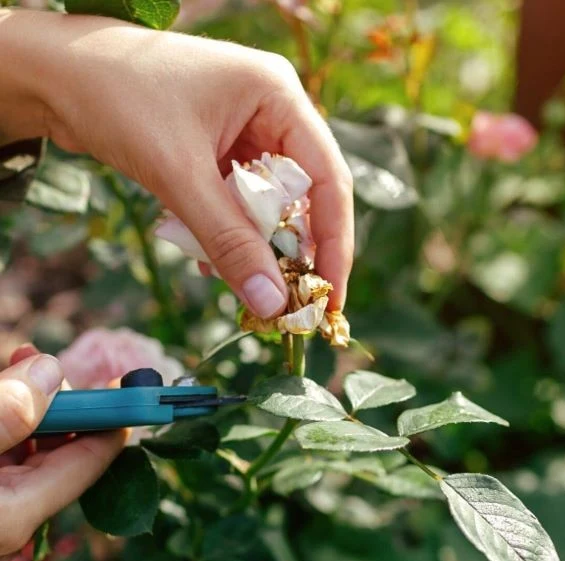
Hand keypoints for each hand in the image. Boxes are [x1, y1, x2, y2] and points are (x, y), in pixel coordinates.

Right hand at [0, 345, 125, 555]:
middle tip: (38, 359)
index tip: (128, 382)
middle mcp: (9, 517)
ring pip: (29, 450)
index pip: (89, 461)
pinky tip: (0, 391)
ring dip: (29, 406)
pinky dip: (5, 424)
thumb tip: (49, 374)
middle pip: (61, 452)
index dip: (113, 418)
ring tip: (16, 363)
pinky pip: (4, 456)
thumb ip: (3, 415)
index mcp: (14, 513)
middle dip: (61, 402)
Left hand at [1, 10, 353, 316]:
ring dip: (254, 244)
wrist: (50, 74)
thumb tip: (272, 303)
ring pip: (268, 202)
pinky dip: (227, 232)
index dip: (334, 242)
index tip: (330, 295)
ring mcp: (245, 128)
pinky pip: (239, 201)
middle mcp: (272, 109)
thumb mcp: (179, 175)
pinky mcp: (219, 148)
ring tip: (240, 283)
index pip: (328, 178)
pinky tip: (206, 260)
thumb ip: (228, 241)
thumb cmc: (116, 99)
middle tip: (289, 300)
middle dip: (292, 249)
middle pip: (303, 193)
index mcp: (278, 95)